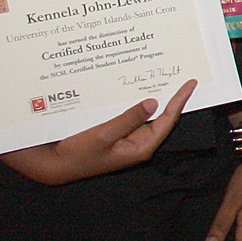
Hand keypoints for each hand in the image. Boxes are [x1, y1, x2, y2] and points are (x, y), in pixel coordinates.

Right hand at [0, 80, 194, 185]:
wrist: (52, 164)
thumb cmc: (78, 154)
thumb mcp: (104, 135)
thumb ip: (128, 119)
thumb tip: (153, 102)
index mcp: (141, 147)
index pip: (167, 121)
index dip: (179, 101)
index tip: (189, 83)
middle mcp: (137, 143)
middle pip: (159, 117)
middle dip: (169, 97)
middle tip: (180, 76)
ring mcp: (125, 139)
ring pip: (144, 115)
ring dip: (150, 97)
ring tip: (161, 77)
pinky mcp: (114, 134)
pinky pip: (128, 115)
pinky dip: (132, 102)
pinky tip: (133, 88)